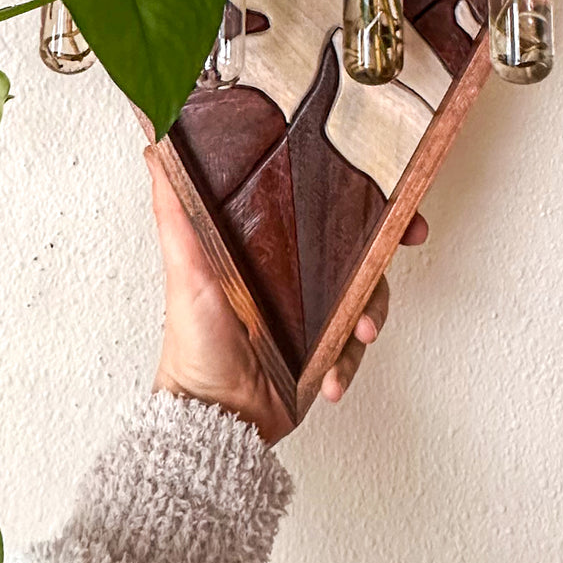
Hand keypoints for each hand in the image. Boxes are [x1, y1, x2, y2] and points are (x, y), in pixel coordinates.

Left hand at [148, 150, 427, 443]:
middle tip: (407, 241)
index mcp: (270, 248)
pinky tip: (331, 378)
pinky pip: (353, 350)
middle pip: (359, 251)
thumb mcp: (184, 267)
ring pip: (366, 299)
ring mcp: (315, 316)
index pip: (323, 214)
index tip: (386, 191)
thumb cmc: (191, 342)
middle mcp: (297, 278)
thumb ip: (174, 210)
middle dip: (387, 248)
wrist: (210, 415)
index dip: (360, 200)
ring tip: (357, 332)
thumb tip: (155, 146)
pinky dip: (348, 363)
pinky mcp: (325, 354)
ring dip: (369, 313)